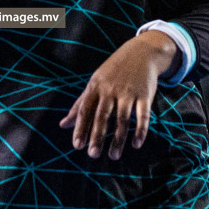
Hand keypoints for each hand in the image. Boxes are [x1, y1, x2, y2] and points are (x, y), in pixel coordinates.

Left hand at [58, 30, 177, 159]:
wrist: (141, 52)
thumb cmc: (113, 71)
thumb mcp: (94, 83)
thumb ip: (79, 105)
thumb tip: (63, 125)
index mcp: (95, 87)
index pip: (85, 110)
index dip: (81, 128)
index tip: (77, 146)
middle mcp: (110, 90)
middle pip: (102, 116)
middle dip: (97, 136)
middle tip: (93, 155)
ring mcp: (128, 92)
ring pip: (122, 119)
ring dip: (118, 139)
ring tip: (114, 156)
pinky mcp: (145, 94)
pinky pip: (142, 115)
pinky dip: (140, 131)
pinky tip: (136, 144)